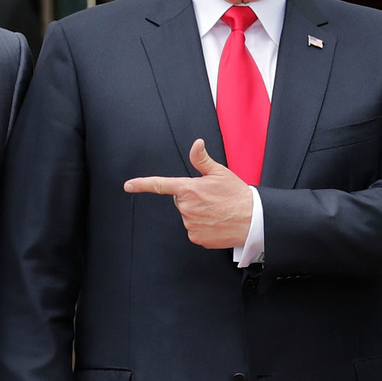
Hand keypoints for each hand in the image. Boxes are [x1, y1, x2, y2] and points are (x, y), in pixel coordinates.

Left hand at [124, 139, 252, 248]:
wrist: (253, 220)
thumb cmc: (237, 195)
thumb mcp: (220, 173)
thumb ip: (202, 159)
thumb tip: (196, 143)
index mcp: (189, 188)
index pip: (160, 185)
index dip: (141, 184)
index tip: (128, 186)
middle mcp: (186, 207)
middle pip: (180, 201)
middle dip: (191, 198)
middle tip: (211, 199)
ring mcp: (190, 224)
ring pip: (187, 216)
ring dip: (198, 213)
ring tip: (216, 211)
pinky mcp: (196, 237)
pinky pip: (193, 230)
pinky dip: (202, 227)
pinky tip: (216, 223)